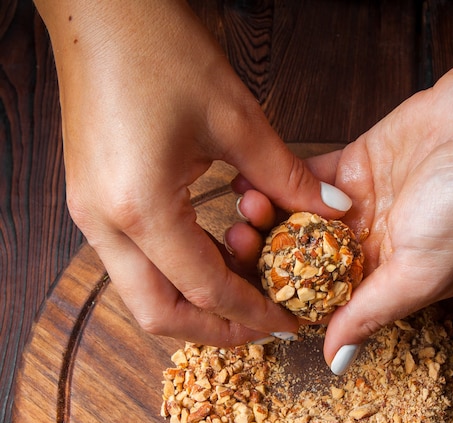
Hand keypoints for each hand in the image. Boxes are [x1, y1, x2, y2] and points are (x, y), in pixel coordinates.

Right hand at [36, 0, 349, 345]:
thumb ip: (285, 176)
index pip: (205, 290)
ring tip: (246, 295)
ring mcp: (92, 216)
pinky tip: (217, 256)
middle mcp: (106, 225)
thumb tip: (330, 209)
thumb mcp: (234, 117)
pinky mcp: (93, 203)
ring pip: (144, 295)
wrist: (97, 8)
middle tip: (262, 324)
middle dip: (216, 330)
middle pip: (159, 315)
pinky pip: (138, 264)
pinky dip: (179, 274)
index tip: (286, 322)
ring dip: (196, 304)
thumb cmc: (158, 47)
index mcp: (141, 208)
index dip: (251, 313)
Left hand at [235, 0, 452, 372]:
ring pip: (299, 221)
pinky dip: (278, 183)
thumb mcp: (421, 274)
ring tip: (244, 216)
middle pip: (305, 262)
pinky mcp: (349, 167)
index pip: (328, 303)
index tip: (253, 297)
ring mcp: (357, 207)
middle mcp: (369, 248)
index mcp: (388, 282)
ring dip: (269, 220)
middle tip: (240, 249)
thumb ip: (372, 314)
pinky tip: (252, 185)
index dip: (290, 302)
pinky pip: (305, 180)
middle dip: (270, 259)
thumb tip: (336, 362)